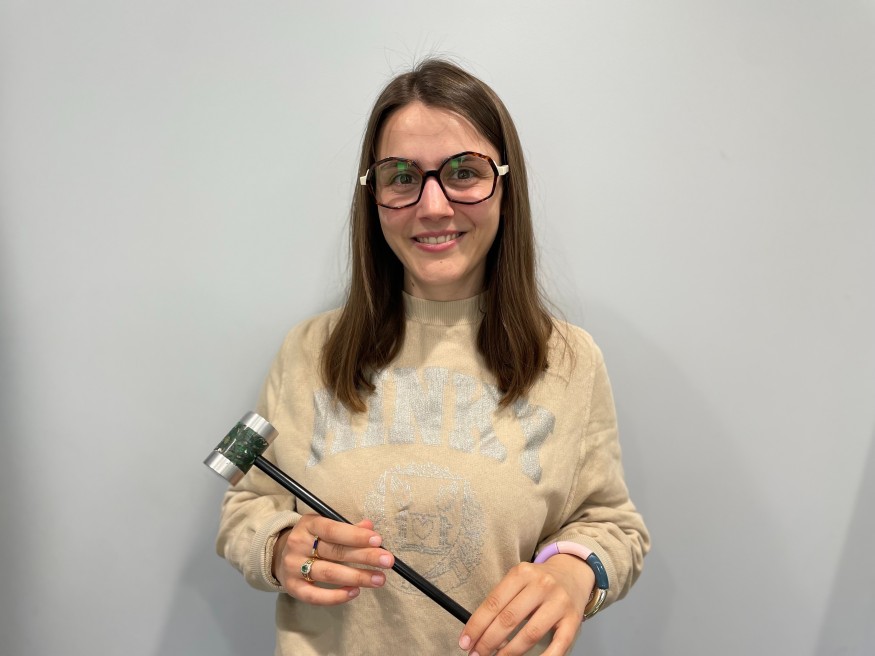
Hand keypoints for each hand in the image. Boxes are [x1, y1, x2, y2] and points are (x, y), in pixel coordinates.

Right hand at [272, 514, 394, 604]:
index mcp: (309, 524)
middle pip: (335, 552)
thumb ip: (349, 528)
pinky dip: (336, 596)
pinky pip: (315, 596)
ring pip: (328, 573)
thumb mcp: (326, 527)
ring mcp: (293, 566)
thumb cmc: (311, 539)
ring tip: (379, 579)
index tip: (378, 540)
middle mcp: (298, 544)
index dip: (356, 535)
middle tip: (387, 561)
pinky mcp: (292, 587)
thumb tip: (370, 527)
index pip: (334, 529)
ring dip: (357, 577)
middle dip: (364, 557)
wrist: (279, 554)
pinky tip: (355, 592)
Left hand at [458, 555, 594, 654]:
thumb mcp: (519, 580)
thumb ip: (502, 601)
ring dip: (509, 652)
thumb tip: (478, 631)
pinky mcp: (573, 619)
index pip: (493, 603)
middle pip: (509, 618)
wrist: (572, 573)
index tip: (465, 642)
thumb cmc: (539, 582)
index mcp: (522, 573)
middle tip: (477, 654)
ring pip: (530, 634)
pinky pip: (558, 645)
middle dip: (488, 641)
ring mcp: (559, 602)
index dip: (476, 625)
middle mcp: (541, 585)